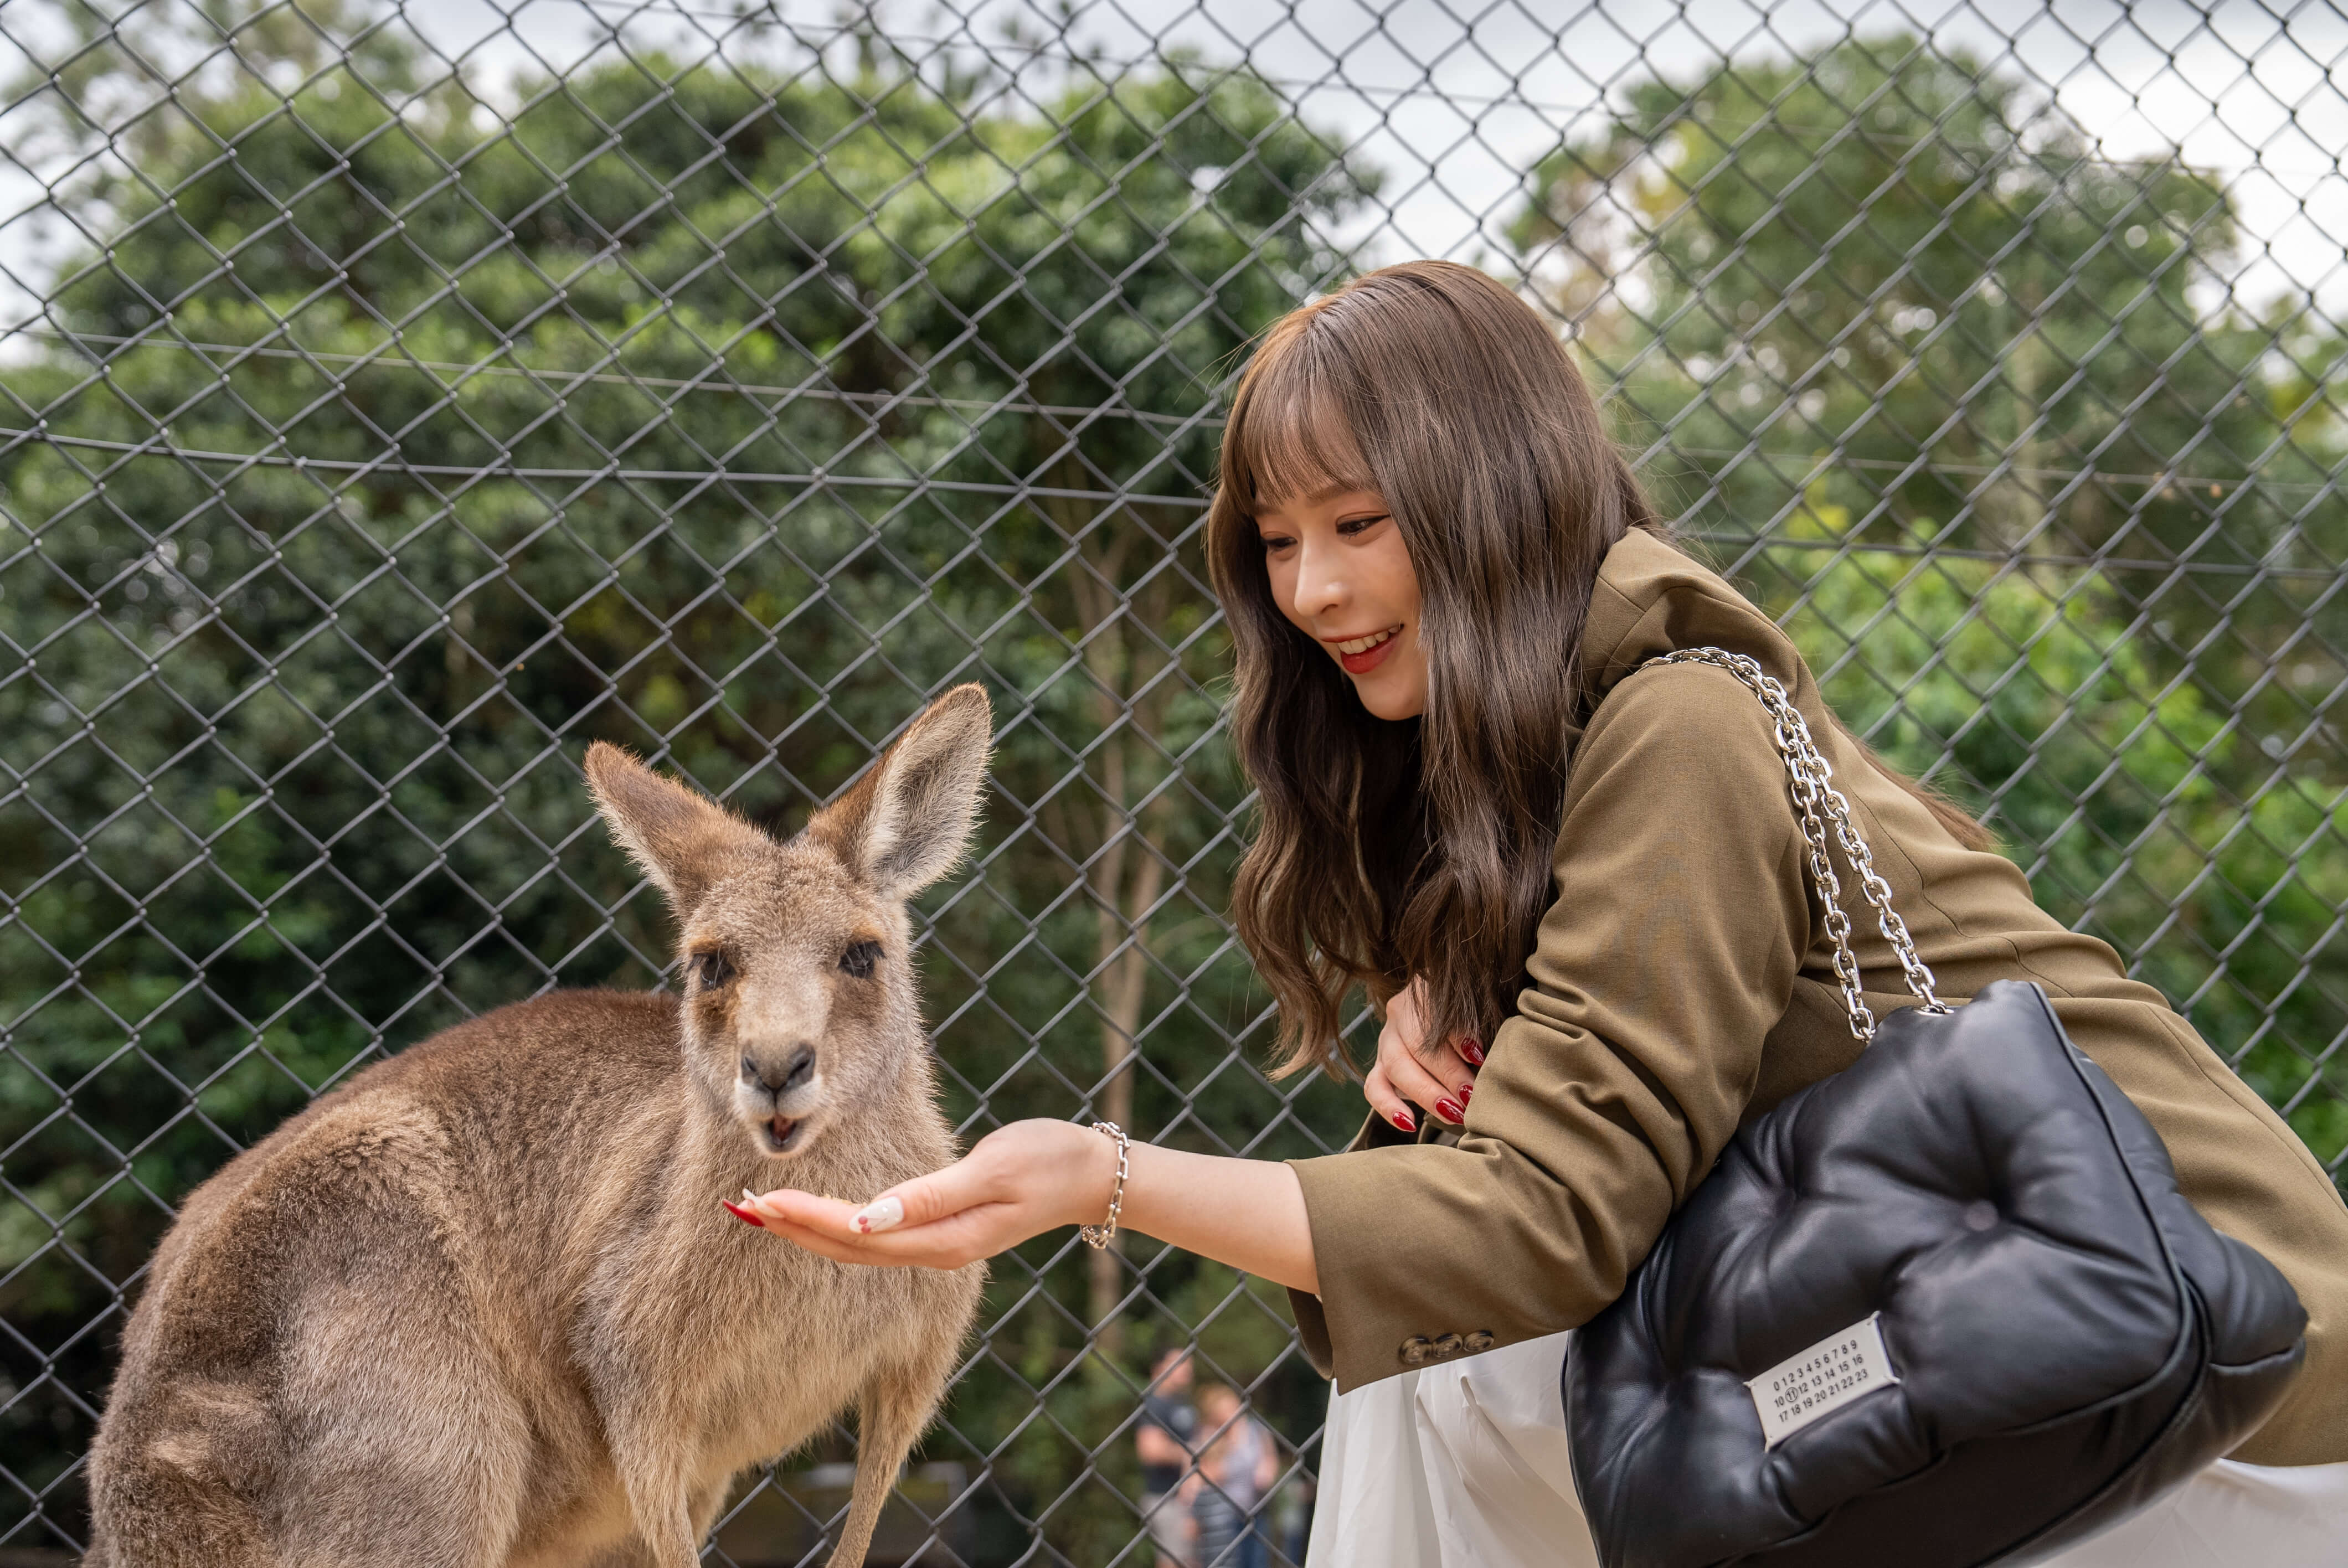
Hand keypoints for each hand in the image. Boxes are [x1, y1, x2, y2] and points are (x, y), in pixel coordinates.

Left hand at [734, 1118, 1115, 1269]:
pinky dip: (835, 1223)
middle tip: (737, 1207)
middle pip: (845, 1248)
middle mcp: (932, 1249)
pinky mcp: (939, 1231)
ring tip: (759, 1211)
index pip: (855, 1236)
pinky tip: (814, 1213)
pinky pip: (874, 1237)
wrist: (1091, 1176)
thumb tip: (870, 1218)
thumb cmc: (1047, 1160)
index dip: (805, 1220)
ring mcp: (936, 1244)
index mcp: (942, 1239)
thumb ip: (930, 1196)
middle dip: (790, 1228)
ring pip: (856, 1246)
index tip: (761, 1202)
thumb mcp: (993, 1170)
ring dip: (805, 1228)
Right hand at [1362, 975, 1483, 1131]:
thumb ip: (1477, 1025)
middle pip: (1416, 1044)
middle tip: (1471, 1097)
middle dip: (1446, 1074)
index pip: (1436, 1013)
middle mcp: (1399, 1013)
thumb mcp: (1475, 1009)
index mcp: (1425, 990)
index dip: (1456, 1035)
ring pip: (1394, 1066)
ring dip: (1425, 1093)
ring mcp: (1386, 1040)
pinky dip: (1389, 1108)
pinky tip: (1410, 1124)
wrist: (1439, 1015)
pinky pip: (1374, 1088)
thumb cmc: (1468, 1013)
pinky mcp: (1379, 1065)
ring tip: (1453, 1114)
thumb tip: (1489, 1056)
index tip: (1479, 1057)